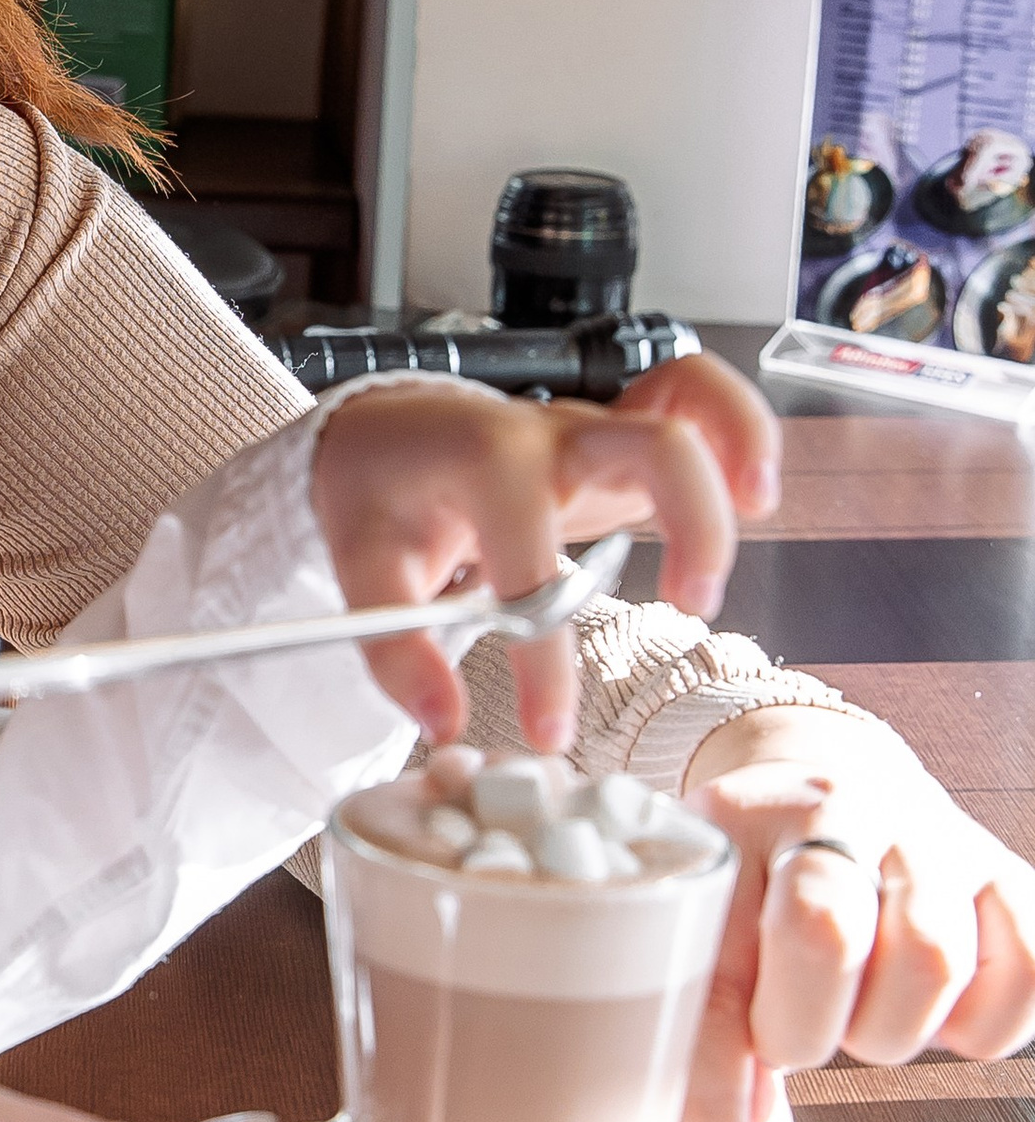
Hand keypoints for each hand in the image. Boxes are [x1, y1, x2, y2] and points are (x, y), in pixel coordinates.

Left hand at [310, 356, 779, 753]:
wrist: (379, 431)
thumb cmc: (378, 494)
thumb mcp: (365, 570)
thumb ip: (397, 650)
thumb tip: (444, 722)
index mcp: (485, 468)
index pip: (532, 563)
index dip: (546, 662)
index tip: (552, 732)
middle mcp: (550, 436)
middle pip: (655, 446)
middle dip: (698, 524)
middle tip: (692, 606)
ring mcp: (591, 425)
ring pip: (688, 403)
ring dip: (738, 451)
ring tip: (756, 519)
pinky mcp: (617, 428)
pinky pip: (694, 389)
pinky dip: (736, 421)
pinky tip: (749, 486)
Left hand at [675, 705, 1034, 1121]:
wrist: (827, 785)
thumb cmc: (751, 882)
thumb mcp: (696, 938)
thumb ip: (702, 1047)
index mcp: (730, 825)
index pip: (717, 967)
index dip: (711, 1096)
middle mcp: (835, 808)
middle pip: (830, 937)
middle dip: (804, 1032)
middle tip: (788, 1032)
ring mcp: (931, 834)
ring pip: (932, 960)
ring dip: (889, 1028)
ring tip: (856, 1009)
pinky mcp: (1007, 873)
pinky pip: (1027, 970)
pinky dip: (982, 1021)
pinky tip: (932, 1005)